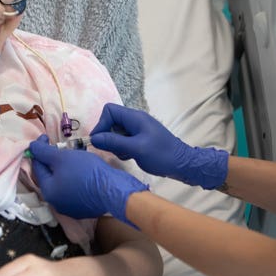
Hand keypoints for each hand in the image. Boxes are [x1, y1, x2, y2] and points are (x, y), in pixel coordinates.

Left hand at [29, 135, 147, 224]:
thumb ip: (44, 152)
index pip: (37, 166)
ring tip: (75, 156)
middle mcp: (56, 203)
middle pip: (50, 176)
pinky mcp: (85, 208)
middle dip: (54, 160)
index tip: (46, 137)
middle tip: (63, 147)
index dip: (40, 149)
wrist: (113, 190)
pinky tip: (84, 170)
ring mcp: (71, 207)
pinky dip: (76, 178)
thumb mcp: (63, 157)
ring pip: (63, 183)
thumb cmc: (86, 172)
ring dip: (66, 169)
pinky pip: (75, 189)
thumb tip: (31, 147)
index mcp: (48, 192)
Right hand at [88, 103, 228, 189]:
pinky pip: (124, 140)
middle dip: (108, 136)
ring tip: (126, 154)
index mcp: (135, 117)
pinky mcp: (140, 139)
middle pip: (111, 121)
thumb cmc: (161, 154)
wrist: (182, 164)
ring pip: (116, 132)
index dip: (101, 124)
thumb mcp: (136, 148)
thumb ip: (114, 142)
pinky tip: (131, 156)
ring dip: (116, 144)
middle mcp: (135, 120)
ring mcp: (138, 130)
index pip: (109, 111)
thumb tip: (93, 138)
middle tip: (114, 150)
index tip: (99, 141)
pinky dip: (123, 148)